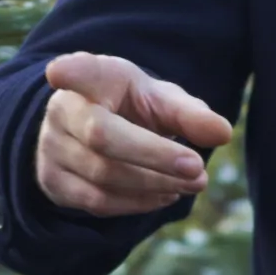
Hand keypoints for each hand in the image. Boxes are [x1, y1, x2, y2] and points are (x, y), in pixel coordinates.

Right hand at [29, 53, 230, 223]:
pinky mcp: (54, 182)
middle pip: (102, 136)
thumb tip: (222, 133)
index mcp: (92, 78)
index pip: (78, 72)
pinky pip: (98, 202)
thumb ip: (190, 114)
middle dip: (154, 155)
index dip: (69, 72)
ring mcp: (52, 148)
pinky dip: (137, 202)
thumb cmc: (132, 109)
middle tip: (198, 168)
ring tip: (192, 183)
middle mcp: (63, 110)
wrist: (94, 136)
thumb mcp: (162, 102)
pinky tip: (165, 195)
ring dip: (155, 184)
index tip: (59, 72)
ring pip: (104, 174)